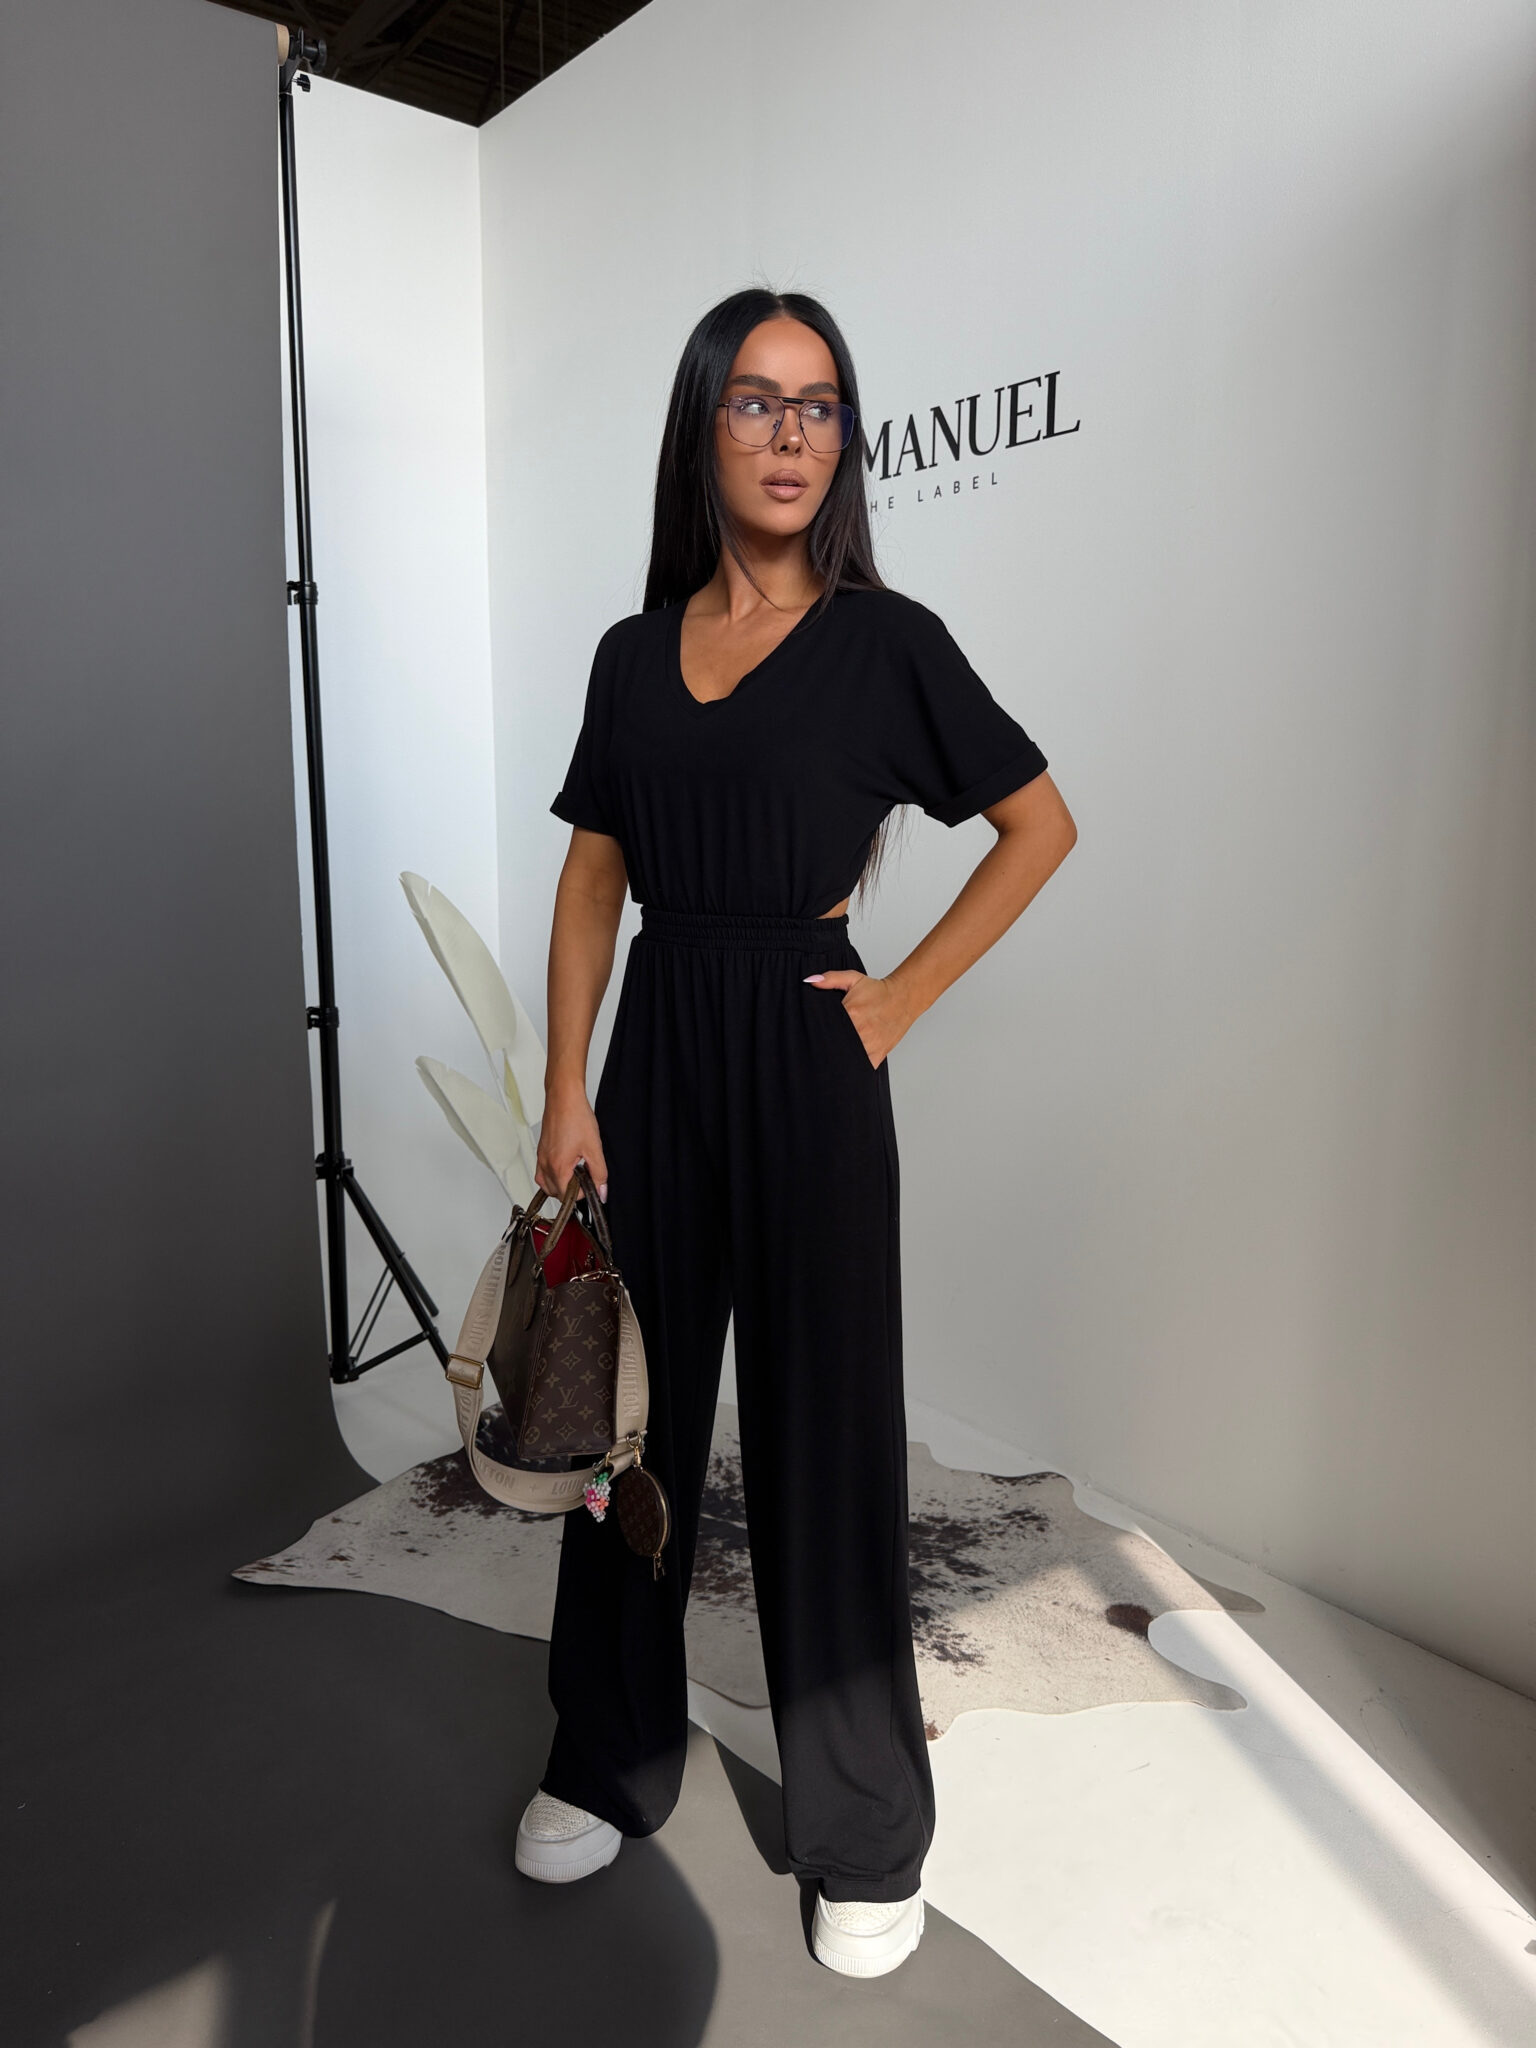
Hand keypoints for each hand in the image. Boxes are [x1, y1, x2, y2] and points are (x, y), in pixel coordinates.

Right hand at [535, 1076, 607, 1202]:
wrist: (564, 1097)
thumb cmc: (576, 1117)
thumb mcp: (594, 1148)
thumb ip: (599, 1173)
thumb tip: (601, 1191)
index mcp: (558, 1167)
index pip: (567, 1197)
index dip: (582, 1194)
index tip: (591, 1184)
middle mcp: (545, 1164)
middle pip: (555, 1193)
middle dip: (571, 1191)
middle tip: (585, 1178)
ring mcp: (541, 1157)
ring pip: (546, 1184)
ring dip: (560, 1185)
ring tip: (575, 1174)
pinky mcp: (540, 1150)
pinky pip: (541, 1172)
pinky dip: (551, 1175)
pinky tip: (564, 1166)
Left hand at [802, 970, 914, 1067]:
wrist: (903, 998)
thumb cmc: (878, 990)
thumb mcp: (853, 979)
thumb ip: (831, 979)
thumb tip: (810, 982)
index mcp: (851, 1013)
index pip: (825, 1028)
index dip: (817, 1032)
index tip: (811, 1034)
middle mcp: (860, 1031)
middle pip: (834, 1045)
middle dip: (825, 1046)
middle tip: (819, 1046)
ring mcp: (870, 1045)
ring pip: (846, 1058)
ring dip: (838, 1058)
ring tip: (831, 1054)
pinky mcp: (878, 1055)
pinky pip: (861, 1068)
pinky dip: (853, 1067)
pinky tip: (847, 1063)